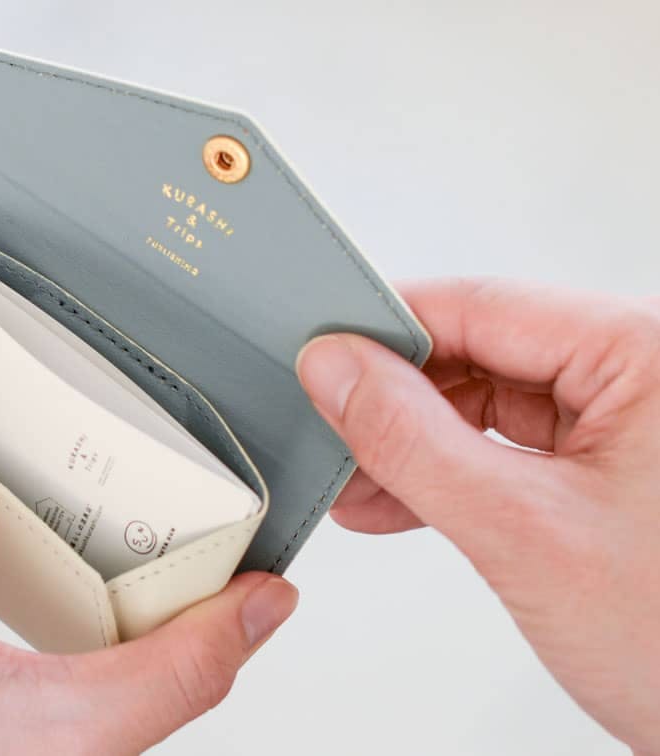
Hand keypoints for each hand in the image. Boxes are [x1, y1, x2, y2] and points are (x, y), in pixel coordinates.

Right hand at [296, 279, 659, 754]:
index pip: (483, 308)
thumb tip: (336, 371)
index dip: (387, 329)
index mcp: (646, 353)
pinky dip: (447, 478)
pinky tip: (394, 502)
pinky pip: (507, 451)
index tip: (317, 354)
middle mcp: (639, 376)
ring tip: (354, 481)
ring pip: (486, 405)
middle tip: (327, 428)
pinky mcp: (607, 472)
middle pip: (479, 354)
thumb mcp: (523, 531)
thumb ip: (413, 441)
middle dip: (394, 402)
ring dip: (412, 446)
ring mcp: (625, 425)